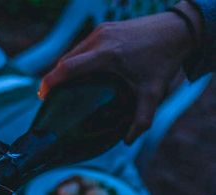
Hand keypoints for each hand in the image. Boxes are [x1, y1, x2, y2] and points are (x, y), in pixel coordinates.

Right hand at [39, 2, 201, 143]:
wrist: (178, 29)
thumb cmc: (164, 61)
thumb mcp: (154, 94)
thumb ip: (141, 120)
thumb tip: (127, 141)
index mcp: (107, 55)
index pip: (68, 68)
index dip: (50, 81)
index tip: (41, 95)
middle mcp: (100, 40)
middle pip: (66, 60)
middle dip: (54, 78)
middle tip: (49, 97)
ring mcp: (101, 31)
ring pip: (72, 52)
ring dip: (64, 69)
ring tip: (61, 87)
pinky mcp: (105, 28)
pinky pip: (82, 46)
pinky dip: (75, 60)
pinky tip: (77, 73)